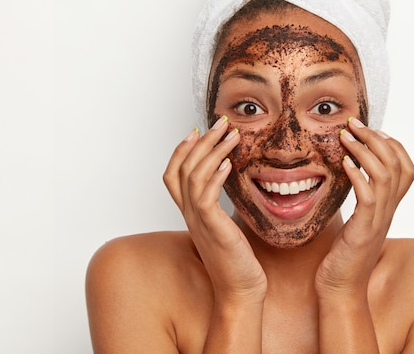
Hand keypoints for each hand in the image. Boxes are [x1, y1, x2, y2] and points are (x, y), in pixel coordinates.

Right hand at [163, 116, 266, 302]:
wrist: (240, 290)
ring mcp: (199, 222)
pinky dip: (215, 176)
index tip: (197, 131)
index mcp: (191, 213)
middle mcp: (190, 215)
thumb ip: (219, 206)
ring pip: (194, 176)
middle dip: (201, 141)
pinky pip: (206, 197)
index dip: (181, 151)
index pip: (174, 175)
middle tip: (220, 123)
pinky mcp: (212, 229)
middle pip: (183, 168)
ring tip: (231, 134)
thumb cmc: (236, 259)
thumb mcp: (224, 225)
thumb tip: (229, 185)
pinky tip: (228, 164)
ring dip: (212, 151)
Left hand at [315, 117, 413, 298]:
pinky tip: (344, 163)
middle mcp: (389, 210)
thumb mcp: (357, 221)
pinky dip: (357, 175)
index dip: (392, 144)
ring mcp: (379, 220)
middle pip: (397, 164)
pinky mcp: (363, 230)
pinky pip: (368, 196)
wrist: (341, 288)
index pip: (406, 167)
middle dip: (376, 138)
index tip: (370, 130)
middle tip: (354, 124)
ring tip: (345, 136)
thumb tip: (351, 173)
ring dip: (365, 150)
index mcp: (389, 207)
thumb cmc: (344, 255)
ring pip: (385, 175)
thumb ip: (361, 199)